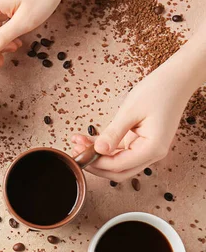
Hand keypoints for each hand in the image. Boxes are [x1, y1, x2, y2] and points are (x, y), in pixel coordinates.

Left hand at [71, 65, 191, 180]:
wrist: (176, 80)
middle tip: (76, 151)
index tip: (79, 154)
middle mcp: (151, 153)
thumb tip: (99, 150)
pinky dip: (104, 147)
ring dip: (97, 155)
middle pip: (118, 171)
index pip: (119, 165)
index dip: (96, 163)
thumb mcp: (131, 111)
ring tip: (77, 142)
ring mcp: (146, 148)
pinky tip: (87, 139)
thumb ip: (114, 133)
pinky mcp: (140, 141)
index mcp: (152, 148)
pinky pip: (120, 150)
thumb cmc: (157, 91)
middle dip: (95, 164)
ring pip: (117, 162)